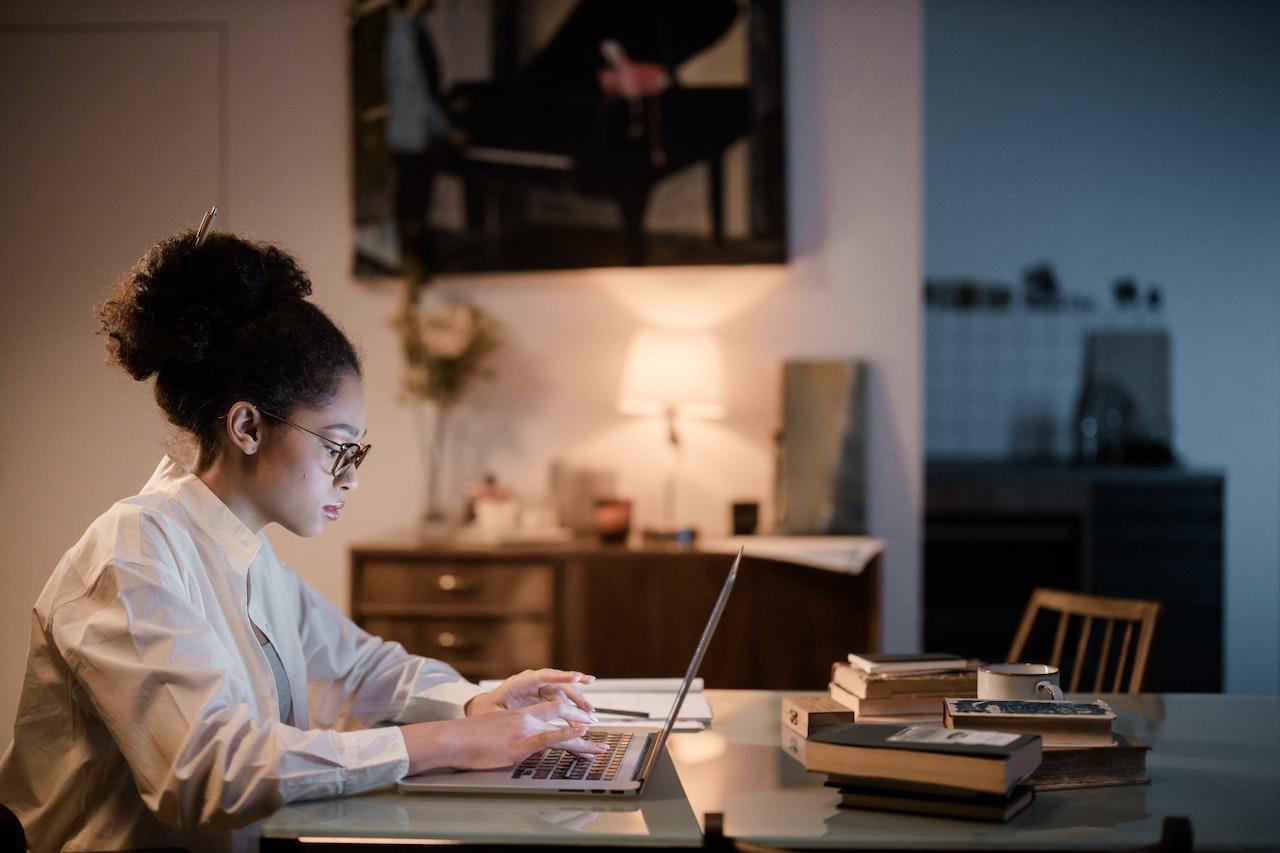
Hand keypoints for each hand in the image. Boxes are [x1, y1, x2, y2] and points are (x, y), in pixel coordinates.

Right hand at [401, 700, 607, 773]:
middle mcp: (527, 718)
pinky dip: (566, 734)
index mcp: (522, 715)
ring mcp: (525, 729)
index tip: (587, 730)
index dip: (572, 722)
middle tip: (601, 744)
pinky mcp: (520, 744)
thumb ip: (514, 736)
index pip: (555, 714)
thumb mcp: (497, 734)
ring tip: (600, 748)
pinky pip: (548, 737)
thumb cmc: (470, 740)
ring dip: (584, 740)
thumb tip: (521, 747)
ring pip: (562, 729)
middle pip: (564, 720)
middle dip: (585, 731)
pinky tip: (580, 731)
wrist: (453, 738)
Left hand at [465, 668, 596, 717]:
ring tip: (590, 713)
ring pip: (563, 692)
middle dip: (576, 694)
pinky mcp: (542, 697)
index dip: (560, 677)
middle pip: (559, 684)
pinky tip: (583, 714)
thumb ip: (506, 714)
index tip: (575, 678)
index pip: (543, 676)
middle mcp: (532, 682)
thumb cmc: (484, 711)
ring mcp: (538, 689)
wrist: (481, 709)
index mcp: (519, 683)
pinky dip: (572, 707)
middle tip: (588, 708)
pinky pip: (561, 700)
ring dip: (577, 702)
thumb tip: (519, 717)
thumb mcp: (492, 713)